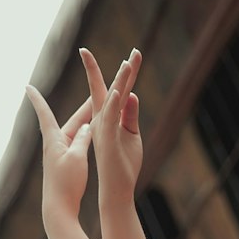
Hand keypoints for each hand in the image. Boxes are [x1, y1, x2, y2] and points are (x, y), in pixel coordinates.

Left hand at [24, 84, 93, 221]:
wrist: (59, 209)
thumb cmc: (67, 184)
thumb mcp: (78, 158)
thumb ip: (83, 139)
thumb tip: (86, 126)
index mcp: (54, 140)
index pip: (44, 114)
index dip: (37, 99)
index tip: (27, 86)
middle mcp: (55, 145)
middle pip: (71, 121)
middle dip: (83, 108)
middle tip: (96, 92)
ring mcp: (60, 155)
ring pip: (76, 132)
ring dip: (87, 120)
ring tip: (99, 109)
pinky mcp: (66, 164)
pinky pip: (77, 144)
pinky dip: (86, 135)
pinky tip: (93, 132)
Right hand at [79, 46, 143, 196]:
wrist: (117, 187)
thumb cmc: (123, 163)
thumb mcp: (132, 134)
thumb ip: (131, 114)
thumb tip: (131, 94)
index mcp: (109, 117)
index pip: (117, 89)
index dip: (125, 72)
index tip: (132, 54)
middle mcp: (104, 118)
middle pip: (113, 87)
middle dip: (122, 69)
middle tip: (133, 50)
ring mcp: (105, 127)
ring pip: (113, 98)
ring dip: (121, 80)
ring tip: (128, 62)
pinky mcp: (108, 138)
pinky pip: (111, 118)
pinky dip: (115, 104)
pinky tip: (119, 91)